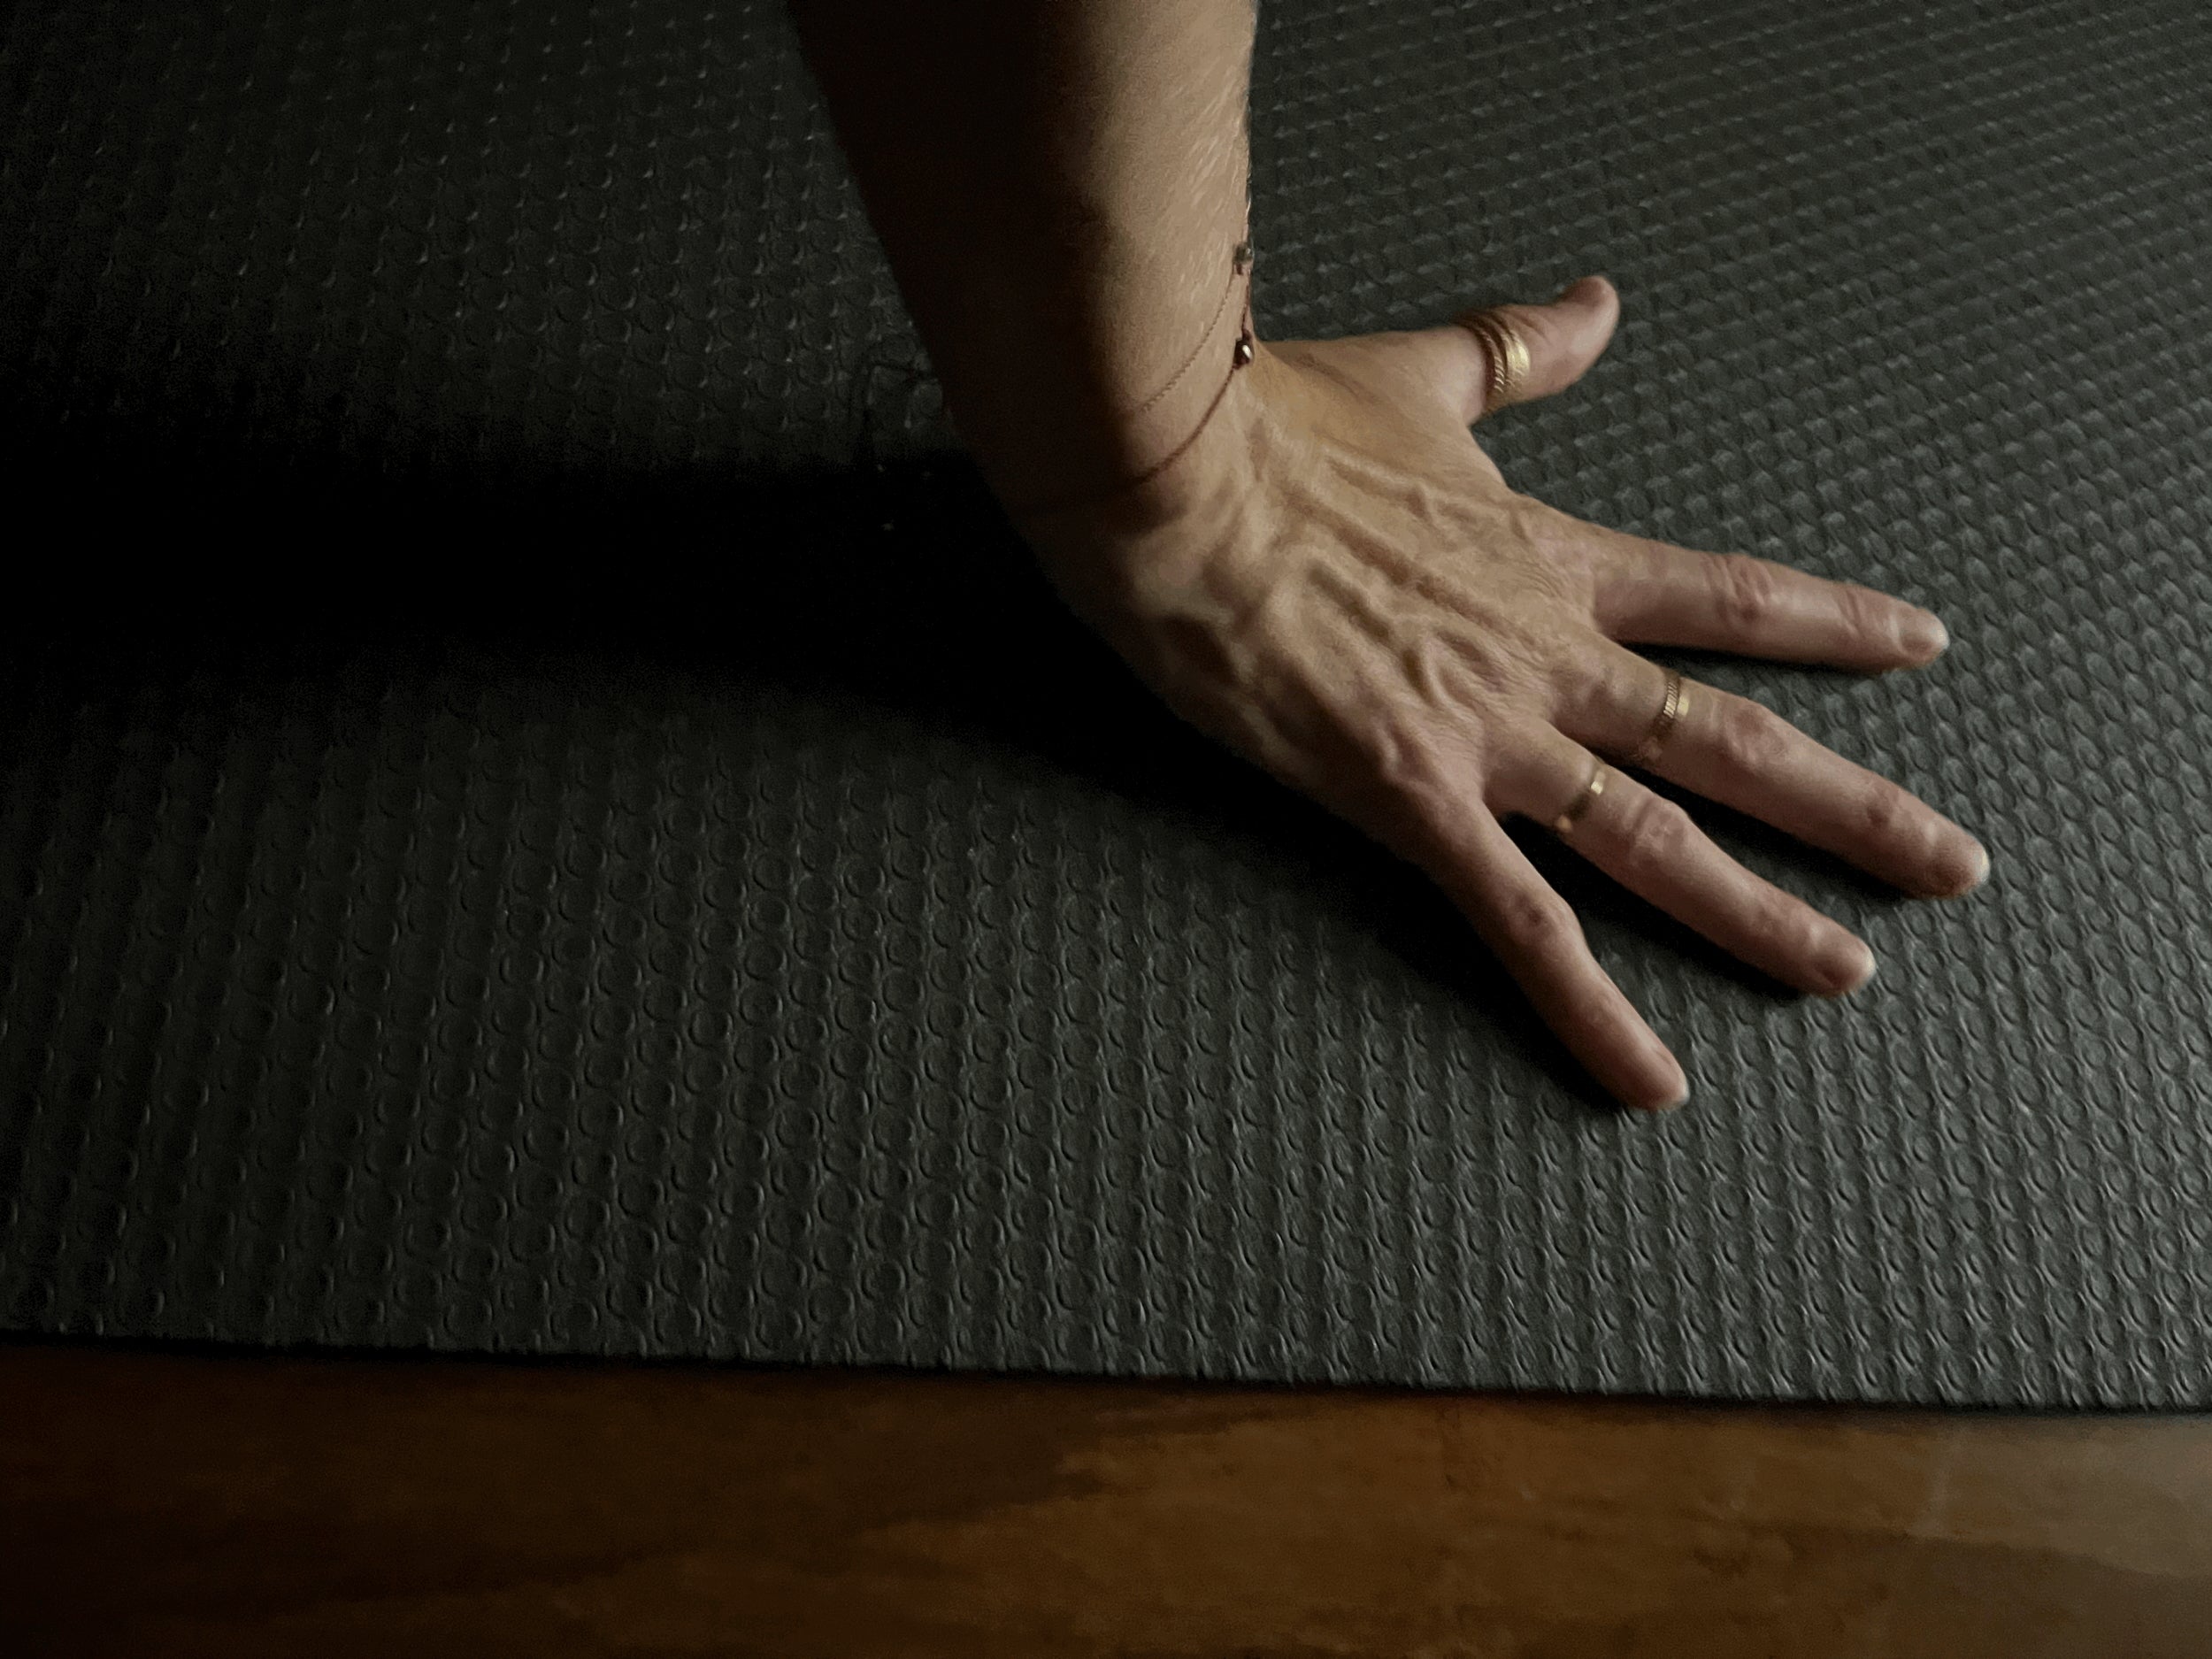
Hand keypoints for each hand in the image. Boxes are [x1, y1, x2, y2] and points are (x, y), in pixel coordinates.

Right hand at [1014, 274, 1988, 1112]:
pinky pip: (1517, 922)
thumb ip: (1516, 349)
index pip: (1724, 597)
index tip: (1919, 644)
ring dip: (1762, 914)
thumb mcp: (1415, 376)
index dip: (1829, 623)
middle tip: (1951, 862)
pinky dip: (1590, 1009)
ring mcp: (1487, 732)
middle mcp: (1545, 656)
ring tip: (1847, 971)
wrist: (1173, 478)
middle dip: (1852, 805)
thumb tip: (1599, 303)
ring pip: (1657, 839)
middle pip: (1731, 739)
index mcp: (1549, 559)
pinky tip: (1652, 1078)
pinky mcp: (1407, 796)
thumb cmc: (1274, 427)